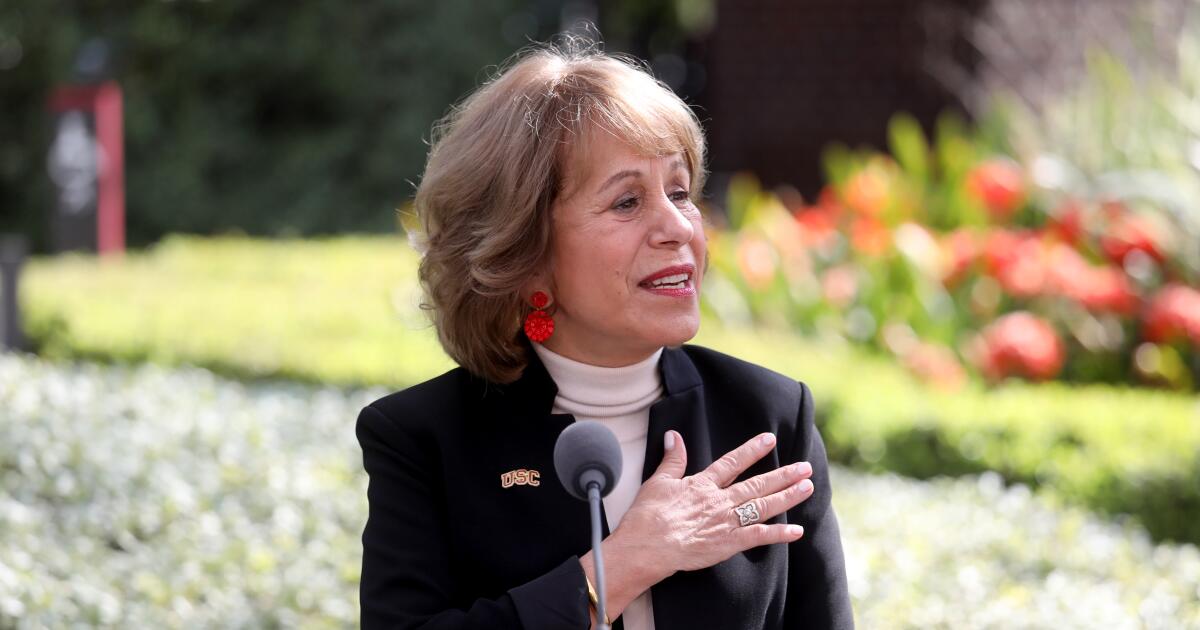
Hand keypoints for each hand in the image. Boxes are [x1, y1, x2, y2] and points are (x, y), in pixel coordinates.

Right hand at [579, 430, 814, 615]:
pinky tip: (797, 531)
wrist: (647, 545)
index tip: (770, 439)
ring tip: (807, 487)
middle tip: (805, 467)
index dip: (752, 450)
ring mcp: (726, 522)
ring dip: (787, 497)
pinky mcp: (728, 544)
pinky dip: (779, 534)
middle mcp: (720, 500)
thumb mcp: (658, 481)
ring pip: (763, 506)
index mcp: (703, 484)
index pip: (733, 462)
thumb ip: (672, 459)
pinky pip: (758, 537)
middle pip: (757, 484)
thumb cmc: (648, 516)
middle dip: (783, 475)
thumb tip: (674, 436)